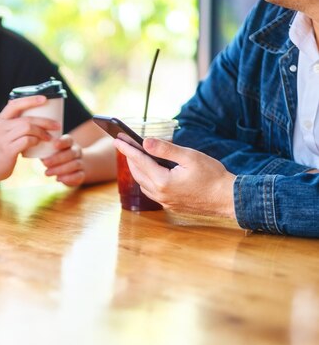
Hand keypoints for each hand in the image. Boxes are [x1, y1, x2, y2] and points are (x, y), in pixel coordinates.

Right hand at [0, 96, 60, 180]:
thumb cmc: (3, 148)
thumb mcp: (5, 132)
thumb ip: (15, 123)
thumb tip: (35, 111)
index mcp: (1, 119)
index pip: (15, 104)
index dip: (30, 100)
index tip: (45, 98)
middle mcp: (0, 127)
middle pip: (26, 119)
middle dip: (45, 121)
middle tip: (57, 125)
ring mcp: (3, 138)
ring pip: (27, 128)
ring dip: (42, 132)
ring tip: (49, 137)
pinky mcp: (8, 150)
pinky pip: (26, 141)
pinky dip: (35, 141)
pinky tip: (39, 143)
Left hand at [42, 134, 84, 186]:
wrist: (73, 167)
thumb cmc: (56, 156)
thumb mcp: (50, 151)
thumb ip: (44, 149)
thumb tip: (30, 147)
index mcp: (69, 143)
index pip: (68, 140)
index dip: (62, 142)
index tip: (55, 145)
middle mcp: (77, 151)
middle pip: (71, 153)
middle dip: (57, 158)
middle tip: (45, 163)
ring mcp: (81, 162)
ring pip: (75, 164)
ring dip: (60, 169)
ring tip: (47, 173)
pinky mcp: (82, 174)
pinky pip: (78, 175)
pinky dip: (68, 178)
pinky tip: (58, 179)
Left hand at [113, 137, 236, 217]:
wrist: (228, 199)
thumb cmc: (212, 176)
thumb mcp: (189, 157)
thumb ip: (166, 149)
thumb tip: (145, 142)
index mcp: (163, 181)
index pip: (139, 161)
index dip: (127, 148)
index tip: (117, 140)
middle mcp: (160, 193)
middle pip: (137, 172)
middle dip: (130, 157)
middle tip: (124, 144)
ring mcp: (164, 201)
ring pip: (142, 183)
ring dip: (137, 169)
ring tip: (134, 156)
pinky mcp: (170, 205)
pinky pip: (151, 191)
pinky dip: (146, 180)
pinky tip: (149, 172)